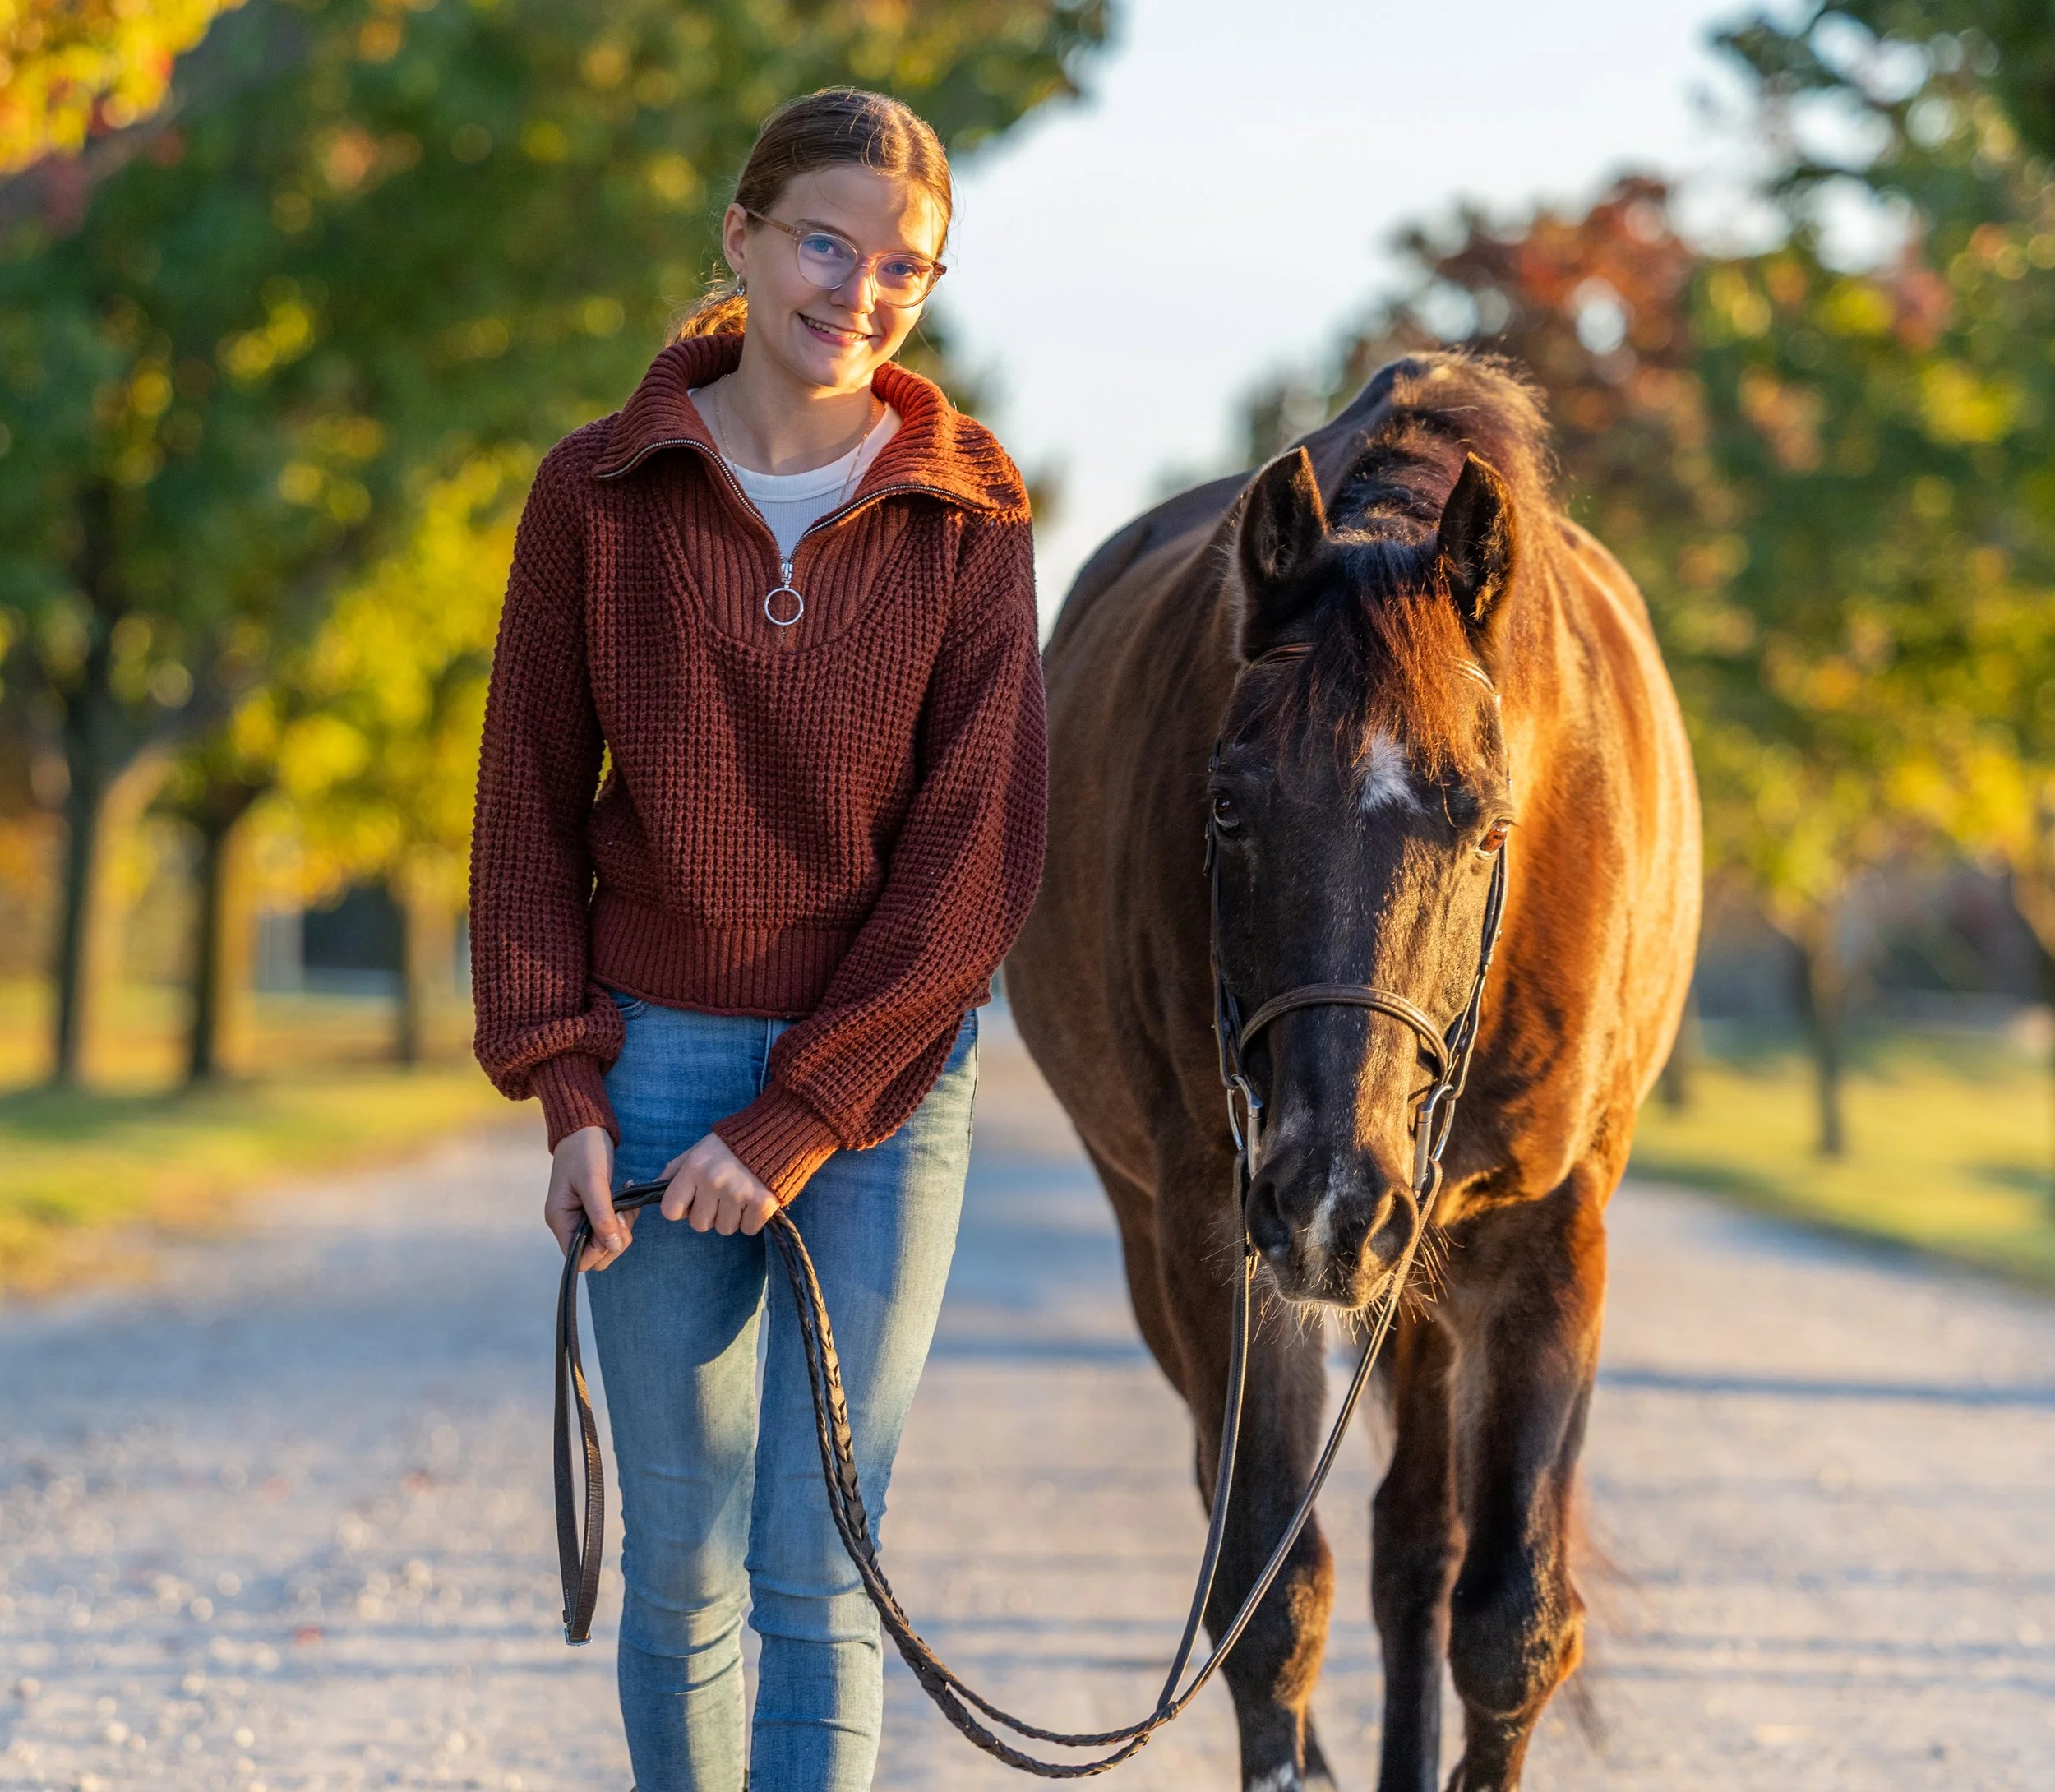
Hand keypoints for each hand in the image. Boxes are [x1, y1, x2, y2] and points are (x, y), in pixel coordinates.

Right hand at [546, 1125, 629, 1270]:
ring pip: (604, 1243)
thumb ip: (601, 1215)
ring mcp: (579, 1218)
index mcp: (560, 1220)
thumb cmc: (584, 1150)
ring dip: (621, 1229)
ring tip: (627, 1204)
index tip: (616, 1224)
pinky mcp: (592, 1211)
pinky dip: (622, 1218)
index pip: (578, 1258)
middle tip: (625, 1214)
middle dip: (614, 1241)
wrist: (584, 1128)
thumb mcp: (593, 1181)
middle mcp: (567, 1224)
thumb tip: (612, 1246)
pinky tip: (626, 1198)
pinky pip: (609, 1227)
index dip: (600, 1249)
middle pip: (593, 1256)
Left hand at [659, 1133, 779, 1236]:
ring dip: (732, 1217)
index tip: (694, 1200)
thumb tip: (653, 1186)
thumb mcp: (700, 1149)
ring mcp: (738, 1194)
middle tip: (723, 1195)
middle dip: (710, 1214)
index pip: (670, 1210)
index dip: (681, 1209)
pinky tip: (755, 1199)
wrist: (778, 1132)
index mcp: (694, 1167)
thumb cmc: (734, 1143)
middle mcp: (713, 1182)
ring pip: (724, 1229)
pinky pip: (748, 1230)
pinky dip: (752, 1219)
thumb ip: (676, 1168)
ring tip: (741, 1194)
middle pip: (699, 1224)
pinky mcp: (762, 1203)